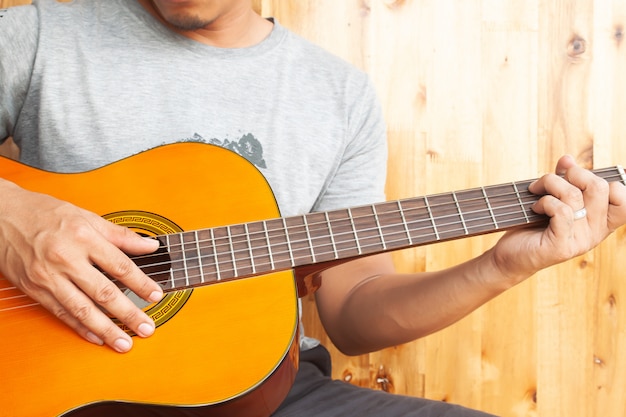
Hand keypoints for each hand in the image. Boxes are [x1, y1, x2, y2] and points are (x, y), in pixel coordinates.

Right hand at [0, 181, 162, 352]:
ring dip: (106, 329)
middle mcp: (66, 258)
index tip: (157, 295)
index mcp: (83, 237)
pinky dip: (80, 328)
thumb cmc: (47, 214)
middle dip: (128, 314)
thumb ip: (121, 235)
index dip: (141, 283)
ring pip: (82, 309)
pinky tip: (96, 338)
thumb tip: (151, 245)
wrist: (2, 215)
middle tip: (147, 328)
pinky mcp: (35, 290)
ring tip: (124, 343)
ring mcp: (48, 277)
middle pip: (104, 292)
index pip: (120, 265)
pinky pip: (61, 313)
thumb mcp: (87, 217)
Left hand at [491, 155, 625, 280]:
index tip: (575, 177)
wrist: (512, 256)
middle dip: (573, 173)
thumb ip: (565, 180)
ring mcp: (581, 241)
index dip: (602, 178)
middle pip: (600, 187)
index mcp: (601, 221)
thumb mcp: (553, 199)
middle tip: (551, 180)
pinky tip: (535, 207)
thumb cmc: (533, 227)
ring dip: (550, 184)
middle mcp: (596, 232)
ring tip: (535, 190)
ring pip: (574, 195)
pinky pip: (561, 211)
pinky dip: (545, 202)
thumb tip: (568, 159)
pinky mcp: (562, 246)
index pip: (622, 196)